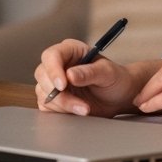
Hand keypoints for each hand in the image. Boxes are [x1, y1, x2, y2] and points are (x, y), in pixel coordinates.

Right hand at [34, 39, 159, 117]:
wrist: (119, 96)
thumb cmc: (116, 79)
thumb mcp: (108, 73)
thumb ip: (90, 72)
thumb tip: (70, 75)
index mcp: (71, 50)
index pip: (51, 55)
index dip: (53, 70)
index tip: (62, 85)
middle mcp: (59, 64)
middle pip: (42, 74)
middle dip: (58, 93)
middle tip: (79, 103)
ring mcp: (54, 81)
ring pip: (43, 92)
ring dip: (62, 104)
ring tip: (84, 109)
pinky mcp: (54, 97)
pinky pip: (46, 105)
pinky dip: (60, 111)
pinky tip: (77, 111)